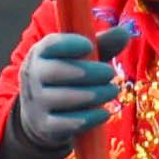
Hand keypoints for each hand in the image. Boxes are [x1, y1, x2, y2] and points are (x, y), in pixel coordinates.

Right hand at [12, 27, 127, 152]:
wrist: (39, 115)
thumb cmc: (67, 78)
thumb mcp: (82, 59)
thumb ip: (102, 45)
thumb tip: (125, 32)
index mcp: (40, 54)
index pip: (49, 46)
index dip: (68, 44)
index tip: (89, 45)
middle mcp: (33, 77)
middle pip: (55, 72)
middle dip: (87, 72)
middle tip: (111, 73)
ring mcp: (36, 102)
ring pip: (62, 98)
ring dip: (93, 95)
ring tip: (113, 91)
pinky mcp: (44, 125)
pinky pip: (65, 123)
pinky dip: (88, 118)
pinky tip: (104, 113)